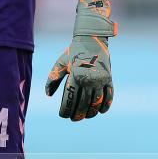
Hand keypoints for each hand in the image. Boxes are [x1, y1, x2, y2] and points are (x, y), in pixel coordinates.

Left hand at [45, 0, 116, 120]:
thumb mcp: (60, 63)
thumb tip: (48, 95)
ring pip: (96, 103)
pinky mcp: (109, 79)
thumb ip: (53, 79)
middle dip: (77, 114)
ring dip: (90, 113)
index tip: (62, 115)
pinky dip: (105, 106)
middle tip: (73, 119)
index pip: (70, 99)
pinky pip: (109, 96)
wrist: (92, 39)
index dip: (66, 110)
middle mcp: (88, 80)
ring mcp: (100, 80)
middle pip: (83, 104)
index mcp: (75, 76)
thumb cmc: (73, 52)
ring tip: (85, 117)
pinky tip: (99, 112)